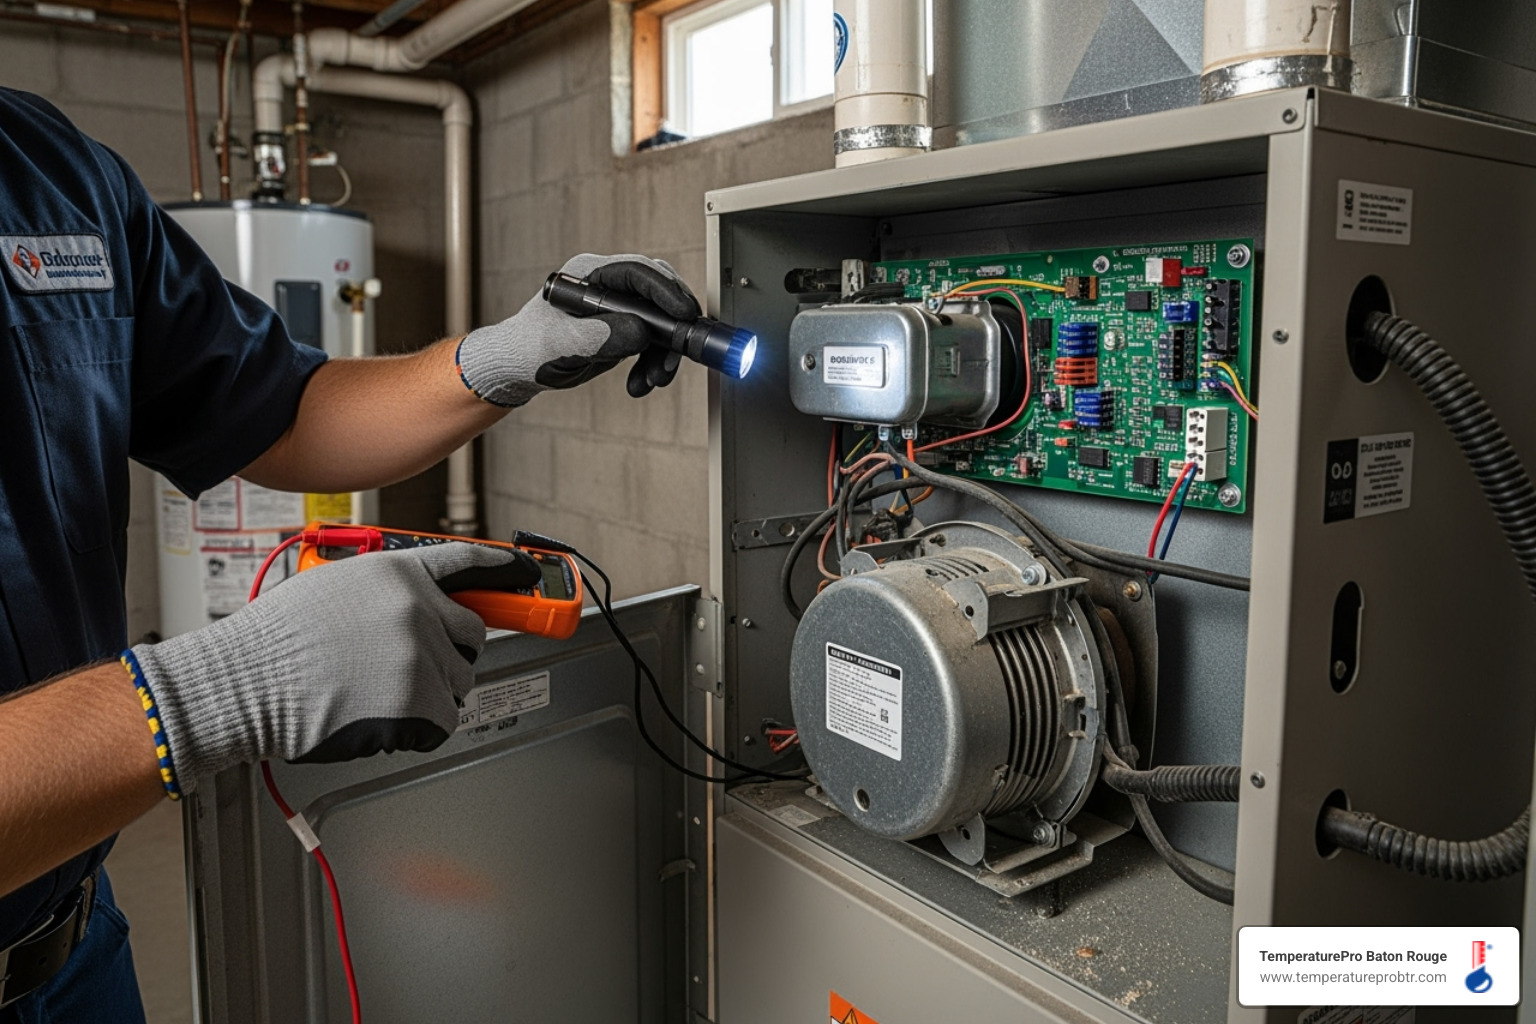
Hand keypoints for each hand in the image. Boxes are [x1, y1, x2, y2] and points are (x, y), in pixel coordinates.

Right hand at [130, 542, 522, 786]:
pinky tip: (375, 716)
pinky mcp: (421, 702)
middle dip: (449, 653)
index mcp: (398, 574)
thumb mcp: (335, 586)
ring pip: (458, 682)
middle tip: (404, 669)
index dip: (501, 569)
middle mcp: (419, 609)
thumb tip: (421, 604)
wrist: (245, 682)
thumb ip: (387, 590)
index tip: (525, 573)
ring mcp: (423, 656)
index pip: (465, 563)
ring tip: (372, 692)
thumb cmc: (274, 641)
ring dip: (428, 693)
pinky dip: (418, 727)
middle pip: (472, 636)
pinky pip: (443, 721)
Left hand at [456, 253, 700, 406]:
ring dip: (663, 354)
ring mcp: (618, 307)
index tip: (683, 315)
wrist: (519, 367)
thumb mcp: (561, 344)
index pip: (638, 273)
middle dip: (671, 328)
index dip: (665, 292)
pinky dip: (652, 364)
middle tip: (672, 357)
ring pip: (660, 322)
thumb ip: (600, 336)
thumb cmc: (528, 348)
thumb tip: (641, 333)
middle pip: (658, 295)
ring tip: (652, 380)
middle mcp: (607, 285)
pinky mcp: (623, 328)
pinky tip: (641, 383)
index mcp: (589, 274)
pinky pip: (652, 342)